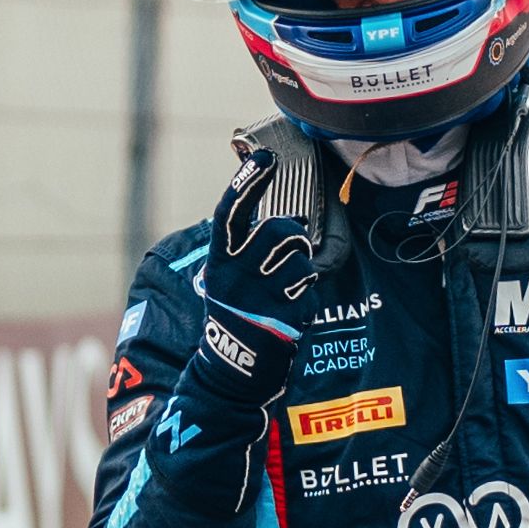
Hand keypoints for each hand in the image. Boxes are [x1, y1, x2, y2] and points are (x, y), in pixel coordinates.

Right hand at [182, 139, 318, 421]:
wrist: (234, 370)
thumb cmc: (236, 313)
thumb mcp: (226, 279)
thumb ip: (241, 248)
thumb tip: (270, 214)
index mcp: (218, 263)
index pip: (230, 214)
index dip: (247, 182)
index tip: (265, 156)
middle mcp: (237, 276)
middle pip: (278, 230)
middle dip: (291, 232)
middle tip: (290, 245)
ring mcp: (262, 296)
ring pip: (300, 256)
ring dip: (302, 263)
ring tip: (289, 281)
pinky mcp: (286, 315)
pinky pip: (310, 284)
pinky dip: (307, 291)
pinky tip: (293, 305)